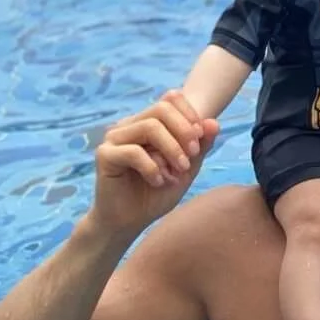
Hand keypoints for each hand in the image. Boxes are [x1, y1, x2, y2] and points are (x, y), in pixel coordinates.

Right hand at [89, 91, 218, 236]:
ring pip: (149, 127)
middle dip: (184, 131)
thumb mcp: (187, 168)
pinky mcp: (105, 155)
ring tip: (179, 172)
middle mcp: (130, 125)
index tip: (200, 139)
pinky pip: (134, 151)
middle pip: (161, 109)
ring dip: (171, 149)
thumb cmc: (157, 193)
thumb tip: (214, 123)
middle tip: (192, 156)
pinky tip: (159, 182)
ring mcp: (115, 138)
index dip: (191, 115)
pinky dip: (153, 167)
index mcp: (148, 122)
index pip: (171, 98)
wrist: (130, 221)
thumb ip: (200, 145)